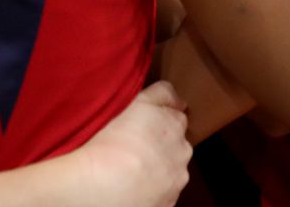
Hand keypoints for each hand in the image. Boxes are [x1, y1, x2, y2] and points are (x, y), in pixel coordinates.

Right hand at [77, 81, 190, 206]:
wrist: (107, 185)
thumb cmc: (118, 139)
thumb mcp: (140, 102)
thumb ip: (162, 93)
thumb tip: (181, 100)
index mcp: (175, 125)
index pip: (176, 117)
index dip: (160, 120)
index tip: (145, 125)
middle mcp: (183, 152)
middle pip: (177, 145)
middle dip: (163, 146)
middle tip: (136, 148)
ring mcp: (177, 181)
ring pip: (172, 171)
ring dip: (160, 169)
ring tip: (132, 170)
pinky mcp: (168, 203)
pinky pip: (163, 193)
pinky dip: (153, 190)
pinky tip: (133, 188)